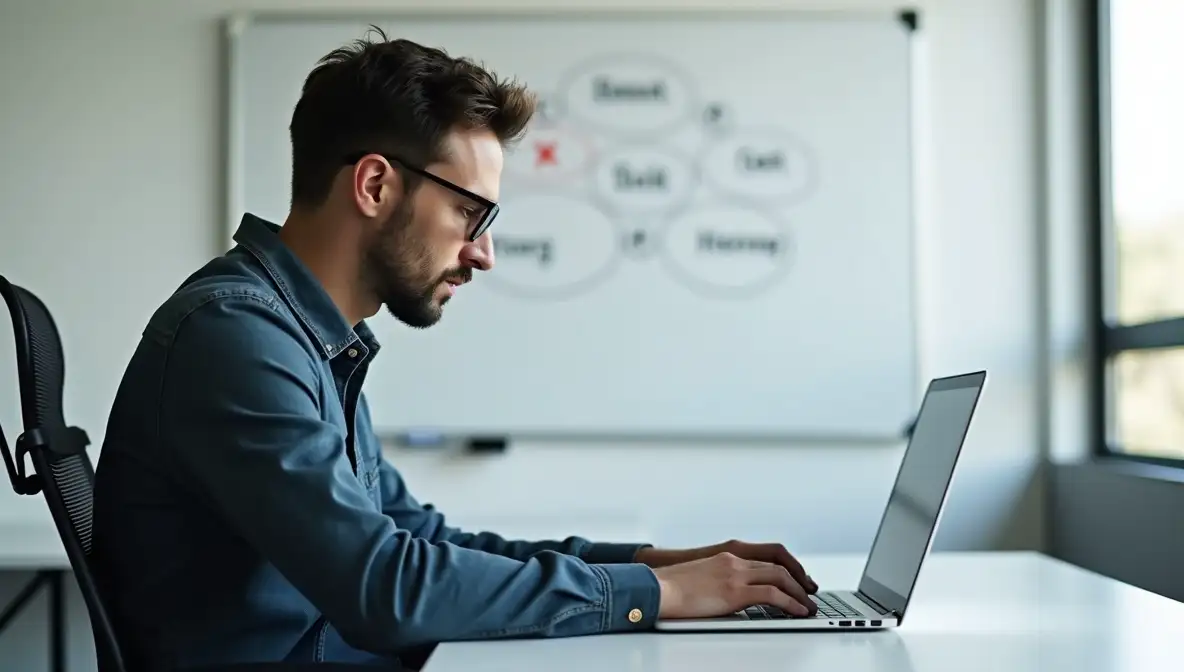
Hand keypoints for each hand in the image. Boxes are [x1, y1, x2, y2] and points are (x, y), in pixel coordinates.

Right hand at [636, 539, 817, 593]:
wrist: (656, 588)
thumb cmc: (671, 587)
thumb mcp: (700, 577)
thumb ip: (719, 580)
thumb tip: (728, 596)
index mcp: (727, 556)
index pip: (768, 555)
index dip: (787, 567)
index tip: (798, 579)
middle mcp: (735, 560)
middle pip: (779, 564)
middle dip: (799, 580)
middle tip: (810, 594)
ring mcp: (735, 574)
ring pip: (781, 577)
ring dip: (799, 593)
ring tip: (809, 607)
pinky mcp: (735, 591)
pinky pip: (773, 594)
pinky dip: (791, 603)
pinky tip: (798, 611)